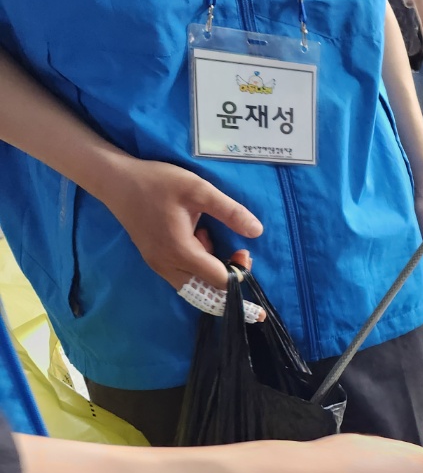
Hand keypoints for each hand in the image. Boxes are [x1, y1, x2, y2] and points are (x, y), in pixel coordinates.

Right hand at [99, 157, 262, 289]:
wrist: (116, 180)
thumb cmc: (157, 182)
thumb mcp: (198, 190)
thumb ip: (229, 211)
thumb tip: (257, 231)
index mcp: (180, 252)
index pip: (219, 282)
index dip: (239, 273)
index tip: (244, 251)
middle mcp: (166, 266)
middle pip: (207, 291)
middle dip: (228, 277)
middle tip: (236, 250)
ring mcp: (157, 265)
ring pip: (194, 286)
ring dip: (211, 270)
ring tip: (208, 236)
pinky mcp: (154, 260)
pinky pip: (183, 275)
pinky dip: (197, 265)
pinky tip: (196, 237)